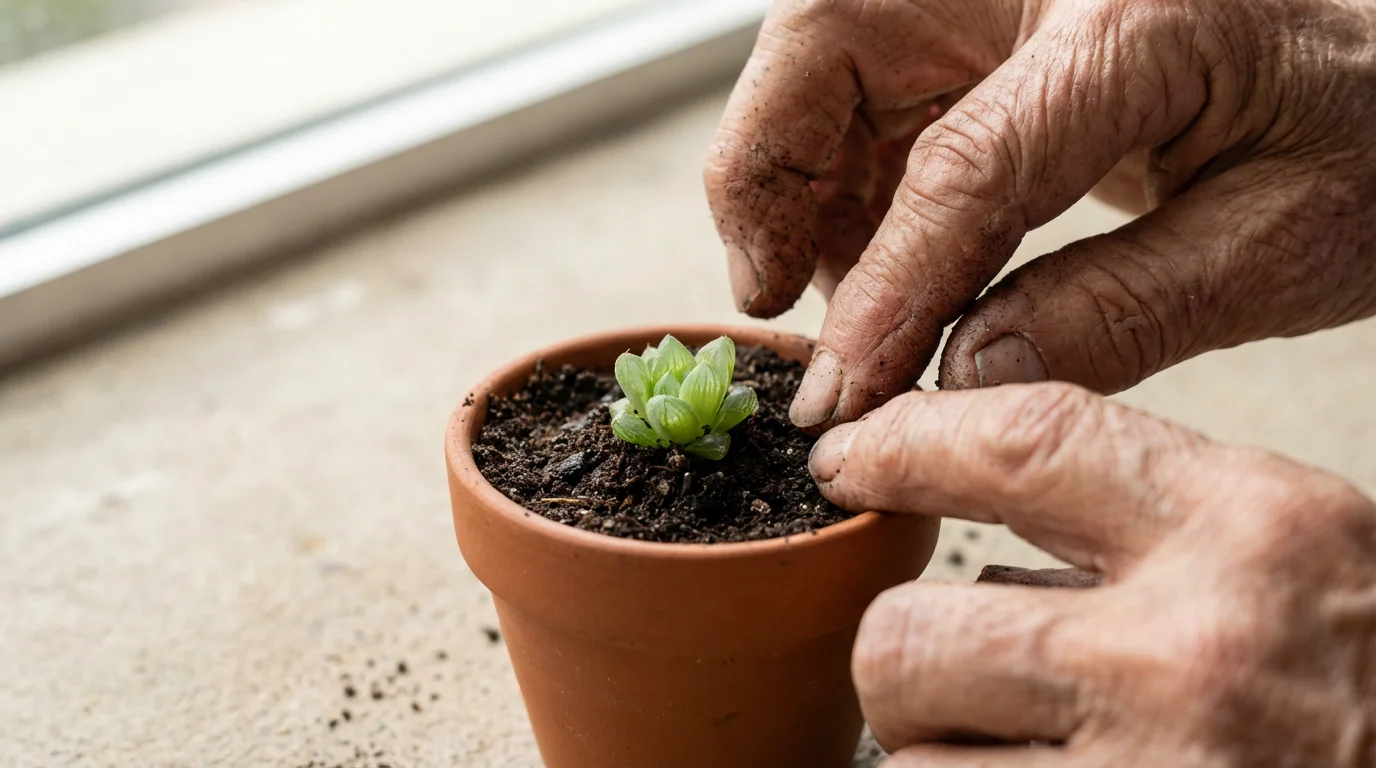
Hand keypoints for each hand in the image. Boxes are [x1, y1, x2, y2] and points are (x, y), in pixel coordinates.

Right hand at [704, 0, 1375, 429]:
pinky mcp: (993, 23)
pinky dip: (849, 176)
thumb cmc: (1370, 136)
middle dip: (773, 172)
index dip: (884, 291)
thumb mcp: (1285, 243)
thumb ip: (1120, 311)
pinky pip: (871, 86)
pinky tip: (878, 258)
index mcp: (1134, 16)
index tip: (840, 388)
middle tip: (774, 298)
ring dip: (803, 180)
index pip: (960, 164)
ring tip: (839, 297)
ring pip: (827, 59)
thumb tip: (966, 376)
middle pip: (830, 39)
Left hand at [805, 383, 1375, 765]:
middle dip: (900, 656)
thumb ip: (1137, 525)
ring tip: (1019, 751)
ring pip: (909, 758)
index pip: (1019, 439)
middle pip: (907, 630)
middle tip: (944, 673)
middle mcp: (1193, 652)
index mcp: (1247, 529)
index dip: (902, 444)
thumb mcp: (1286, 558)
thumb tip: (963, 535)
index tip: (847, 461)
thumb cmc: (1365, 680)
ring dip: (936, 754)